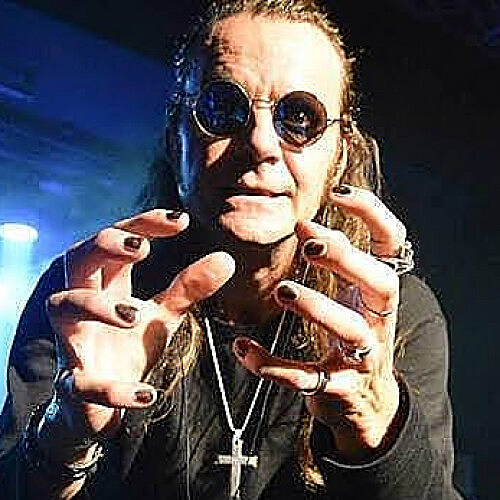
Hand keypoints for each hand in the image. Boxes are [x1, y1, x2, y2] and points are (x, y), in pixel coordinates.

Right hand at [46, 209, 234, 436]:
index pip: (117, 240)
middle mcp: (84, 305)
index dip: (143, 225)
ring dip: (96, 306)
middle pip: (77, 258)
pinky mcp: (76, 386)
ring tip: (135, 314)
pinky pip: (83, 384)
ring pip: (62, 307)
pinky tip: (146, 394)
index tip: (181, 221)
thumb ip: (190, 288)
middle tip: (142, 249)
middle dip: (103, 245)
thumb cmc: (128, 348)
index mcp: (109, 284)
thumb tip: (227, 259)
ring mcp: (75, 343)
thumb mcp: (163, 314)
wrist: (102, 405)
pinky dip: (113, 390)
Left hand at [233, 186, 405, 460]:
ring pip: (349, 330)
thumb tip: (304, 224)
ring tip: (284, 291)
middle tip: (308, 243)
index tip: (337, 193)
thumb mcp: (353, 294)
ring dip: (317, 307)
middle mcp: (379, 318)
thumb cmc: (351, 332)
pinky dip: (273, 365)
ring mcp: (363, 355)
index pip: (391, 243)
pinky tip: (243, 349)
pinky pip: (306, 378)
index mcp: (378, 289)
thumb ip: (335, 261)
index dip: (372, 214)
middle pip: (380, 282)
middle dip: (346, 258)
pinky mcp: (338, 387)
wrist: (363, 399)